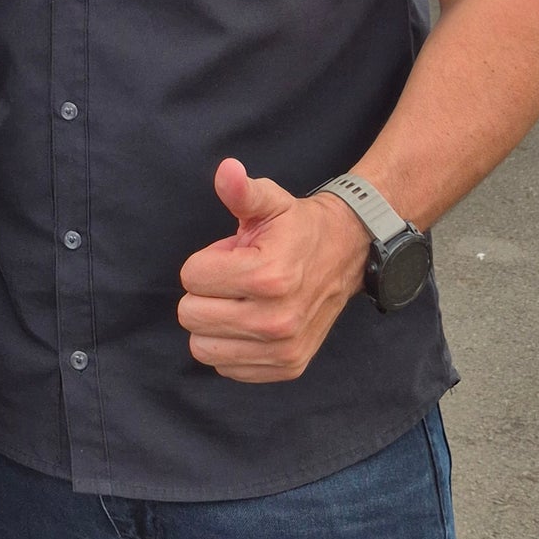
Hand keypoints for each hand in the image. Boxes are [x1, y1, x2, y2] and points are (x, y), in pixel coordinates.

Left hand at [176, 159, 368, 382]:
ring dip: (213, 323)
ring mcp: (284, 348)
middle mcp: (277, 319)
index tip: (234, 255)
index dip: (205, 261)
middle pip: (191, 315)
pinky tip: (250, 323)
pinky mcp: (287, 366)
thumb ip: (241, 190)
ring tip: (242, 301)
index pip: (191, 277)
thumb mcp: (270, 201)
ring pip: (202, 347)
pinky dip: (230, 347)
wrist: (347, 254)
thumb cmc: (298, 228)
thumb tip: (226, 170)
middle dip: (205, 292)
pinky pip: (226, 367)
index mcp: (268, 276)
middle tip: (236, 279)